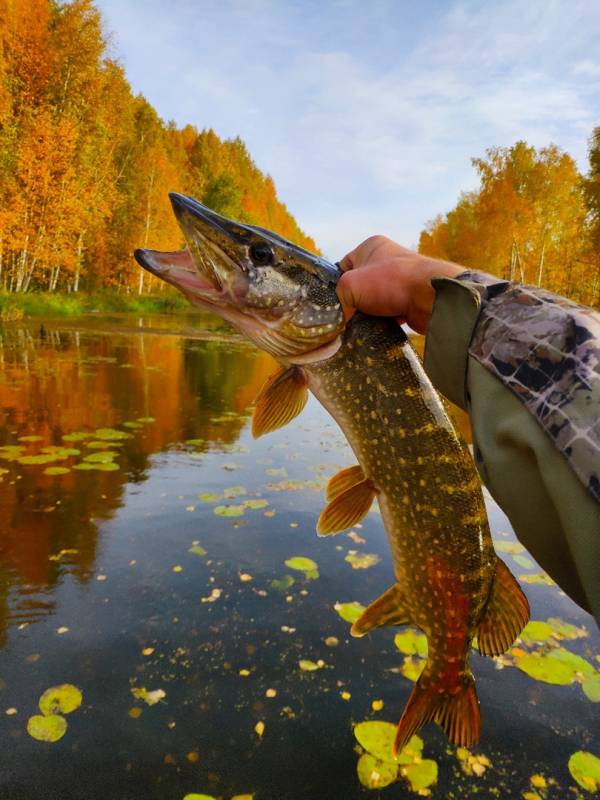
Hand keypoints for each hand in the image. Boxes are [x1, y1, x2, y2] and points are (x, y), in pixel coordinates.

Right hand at [336, 236, 464, 334]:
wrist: (430, 299)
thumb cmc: (390, 282)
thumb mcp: (350, 284)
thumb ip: (338, 298)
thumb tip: (341, 318)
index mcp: (372, 246)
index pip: (343, 265)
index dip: (336, 283)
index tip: (333, 300)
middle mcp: (387, 260)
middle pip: (358, 285)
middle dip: (352, 302)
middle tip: (346, 315)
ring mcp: (399, 281)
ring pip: (372, 301)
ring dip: (367, 313)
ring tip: (362, 323)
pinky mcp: (408, 300)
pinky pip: (387, 313)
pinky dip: (381, 321)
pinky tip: (377, 328)